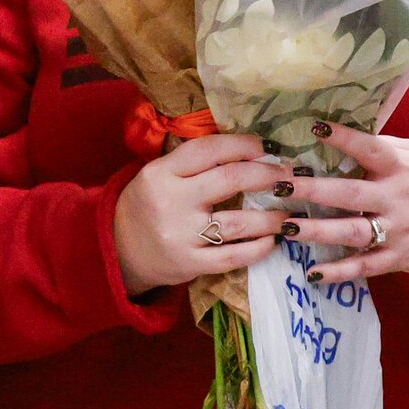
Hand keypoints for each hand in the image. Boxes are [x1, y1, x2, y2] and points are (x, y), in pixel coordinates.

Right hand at [114, 134, 290, 295]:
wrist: (118, 250)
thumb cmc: (147, 205)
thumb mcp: (158, 174)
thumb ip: (194, 163)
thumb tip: (248, 149)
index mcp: (162, 172)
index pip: (210, 150)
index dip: (245, 145)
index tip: (270, 148)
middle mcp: (171, 201)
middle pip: (230, 180)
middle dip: (268, 175)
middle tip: (290, 176)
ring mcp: (182, 236)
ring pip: (238, 222)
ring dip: (271, 217)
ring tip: (289, 212)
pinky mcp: (190, 264)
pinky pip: (233, 256)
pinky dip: (258, 248)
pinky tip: (272, 241)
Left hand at [281, 123, 408, 288]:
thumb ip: (388, 149)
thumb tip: (349, 134)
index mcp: (404, 166)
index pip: (369, 148)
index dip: (343, 137)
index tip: (313, 126)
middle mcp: (399, 198)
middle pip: (347, 194)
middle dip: (310, 189)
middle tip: (277, 184)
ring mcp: (399, 231)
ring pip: (350, 232)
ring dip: (314, 230)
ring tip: (284, 226)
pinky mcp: (401, 258)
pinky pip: (365, 267)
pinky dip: (339, 272)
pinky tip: (312, 272)